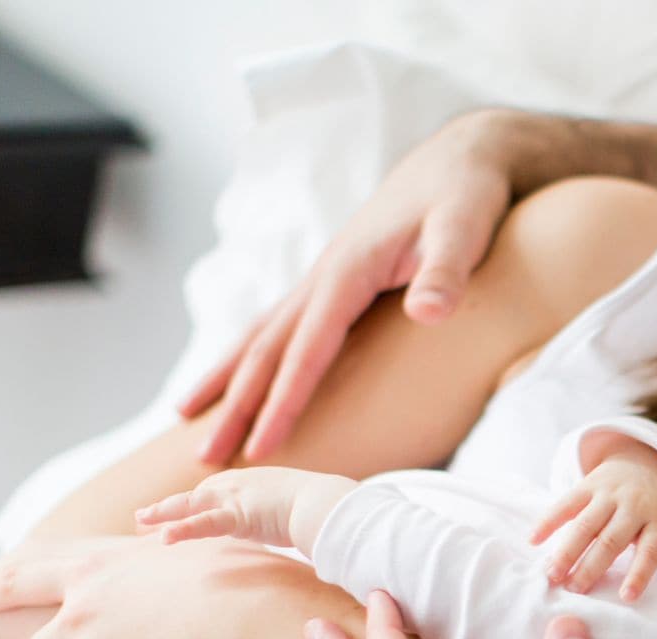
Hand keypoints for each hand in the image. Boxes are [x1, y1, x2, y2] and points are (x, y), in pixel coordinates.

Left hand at [135, 467, 355, 553]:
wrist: (334, 505)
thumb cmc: (327, 510)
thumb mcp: (303, 512)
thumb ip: (292, 520)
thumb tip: (301, 536)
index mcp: (254, 483)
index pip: (215, 495)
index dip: (191, 506)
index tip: (174, 516)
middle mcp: (240, 484)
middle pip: (196, 497)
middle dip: (169, 508)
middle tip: (143, 519)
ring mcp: (237, 497)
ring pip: (190, 506)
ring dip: (163, 514)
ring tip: (140, 522)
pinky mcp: (239, 514)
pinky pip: (204, 524)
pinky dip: (182, 530)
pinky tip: (162, 539)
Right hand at [178, 110, 517, 463]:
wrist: (462, 160)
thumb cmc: (467, 196)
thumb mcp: (466, 229)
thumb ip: (448, 272)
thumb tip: (430, 312)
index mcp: (347, 272)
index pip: (307, 351)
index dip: (284, 402)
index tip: (262, 450)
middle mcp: (323, 276)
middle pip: (266, 349)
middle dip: (235, 406)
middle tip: (202, 461)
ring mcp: (323, 277)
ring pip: (262, 335)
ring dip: (226, 381)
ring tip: (189, 421)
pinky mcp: (335, 280)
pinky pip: (281, 326)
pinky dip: (251, 356)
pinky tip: (237, 377)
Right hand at [532, 443, 656, 599]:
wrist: (644, 460)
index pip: (650, 552)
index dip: (640, 574)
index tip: (627, 597)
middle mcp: (634, 507)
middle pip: (612, 540)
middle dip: (592, 566)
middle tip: (573, 590)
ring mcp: (610, 494)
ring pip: (586, 524)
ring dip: (567, 549)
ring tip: (551, 574)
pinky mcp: (589, 484)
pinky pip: (566, 503)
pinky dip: (549, 520)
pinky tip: (533, 540)